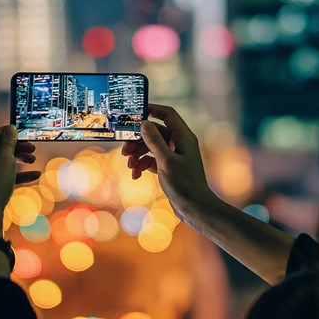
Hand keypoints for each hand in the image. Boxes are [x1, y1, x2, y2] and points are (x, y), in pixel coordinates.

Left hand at [0, 125, 40, 234]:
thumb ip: (9, 143)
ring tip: (33, 162)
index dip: (11, 135)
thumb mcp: (6, 161)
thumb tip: (10, 129)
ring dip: (16, 161)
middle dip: (16, 150)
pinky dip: (11, 174)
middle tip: (33, 150)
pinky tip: (32, 176)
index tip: (26, 135)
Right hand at [121, 104, 218, 225]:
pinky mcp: (168, 167)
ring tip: (129, 165)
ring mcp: (173, 156)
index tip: (135, 113)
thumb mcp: (166, 161)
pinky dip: (142, 165)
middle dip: (138, 140)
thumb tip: (144, 123)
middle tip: (124, 150)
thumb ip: (154, 141)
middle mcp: (179, 144)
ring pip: (150, 147)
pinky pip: (151, 160)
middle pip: (154, 132)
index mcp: (183, 137)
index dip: (152, 110)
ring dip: (137, 154)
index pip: (168, 114)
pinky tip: (136, 175)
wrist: (194, 209)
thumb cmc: (185, 185)